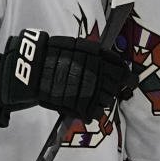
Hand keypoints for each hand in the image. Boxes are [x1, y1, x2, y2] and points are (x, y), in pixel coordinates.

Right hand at [0, 29, 135, 120]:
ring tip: (91, 98)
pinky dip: (94, 112)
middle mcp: (97, 74)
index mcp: (98, 58)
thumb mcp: (79, 47)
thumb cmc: (53, 54)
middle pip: (115, 87)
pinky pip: (96, 113)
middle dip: (112, 89)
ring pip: (107, 100)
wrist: (32, 68)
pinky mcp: (80, 105)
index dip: (126, 77)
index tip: (127, 81)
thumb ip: (99, 56)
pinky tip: (88, 109)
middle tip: (103, 89)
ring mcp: (89, 90)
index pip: (122, 71)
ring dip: (102, 100)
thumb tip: (119, 66)